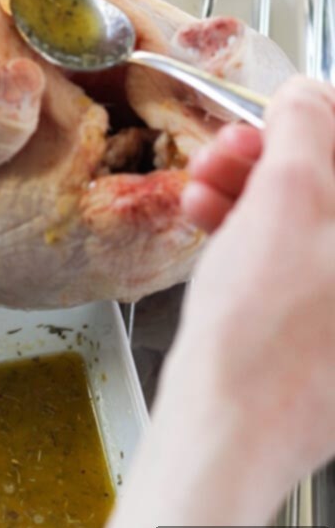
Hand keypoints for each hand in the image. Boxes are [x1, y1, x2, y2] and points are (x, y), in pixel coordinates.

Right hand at [178, 75, 334, 482]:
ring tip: (205, 185)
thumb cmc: (261, 337)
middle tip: (234, 149)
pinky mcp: (322, 326)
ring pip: (310, 220)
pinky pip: (293, 257)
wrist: (225, 432)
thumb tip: (307, 95)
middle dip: (278, 156)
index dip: (322, 119)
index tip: (284, 112)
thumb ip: (303, 131)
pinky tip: (211, 219)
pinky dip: (251, 231)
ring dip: (254, 190)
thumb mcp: (284, 202)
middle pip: (334, 186)